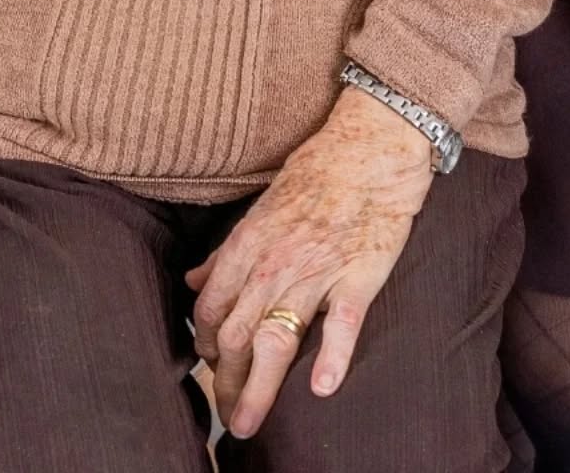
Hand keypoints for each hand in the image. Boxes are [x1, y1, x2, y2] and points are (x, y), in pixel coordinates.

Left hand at [186, 87, 432, 437]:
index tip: (211, 366)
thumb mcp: (263, 204)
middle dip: (225, 382)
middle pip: (237, 336)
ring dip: (258, 389)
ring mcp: (317, 272)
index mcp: (249, 243)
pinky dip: (331, 358)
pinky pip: (341, 325)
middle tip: (226, 414)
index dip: (205, 344)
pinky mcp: (359, 277)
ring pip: (277, 340)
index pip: (212, 308)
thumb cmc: (319, 170)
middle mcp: (276, 263)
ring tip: (248, 424)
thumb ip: (229, 249)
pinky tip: (321, 389)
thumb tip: (196, 282)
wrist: (373, 145)